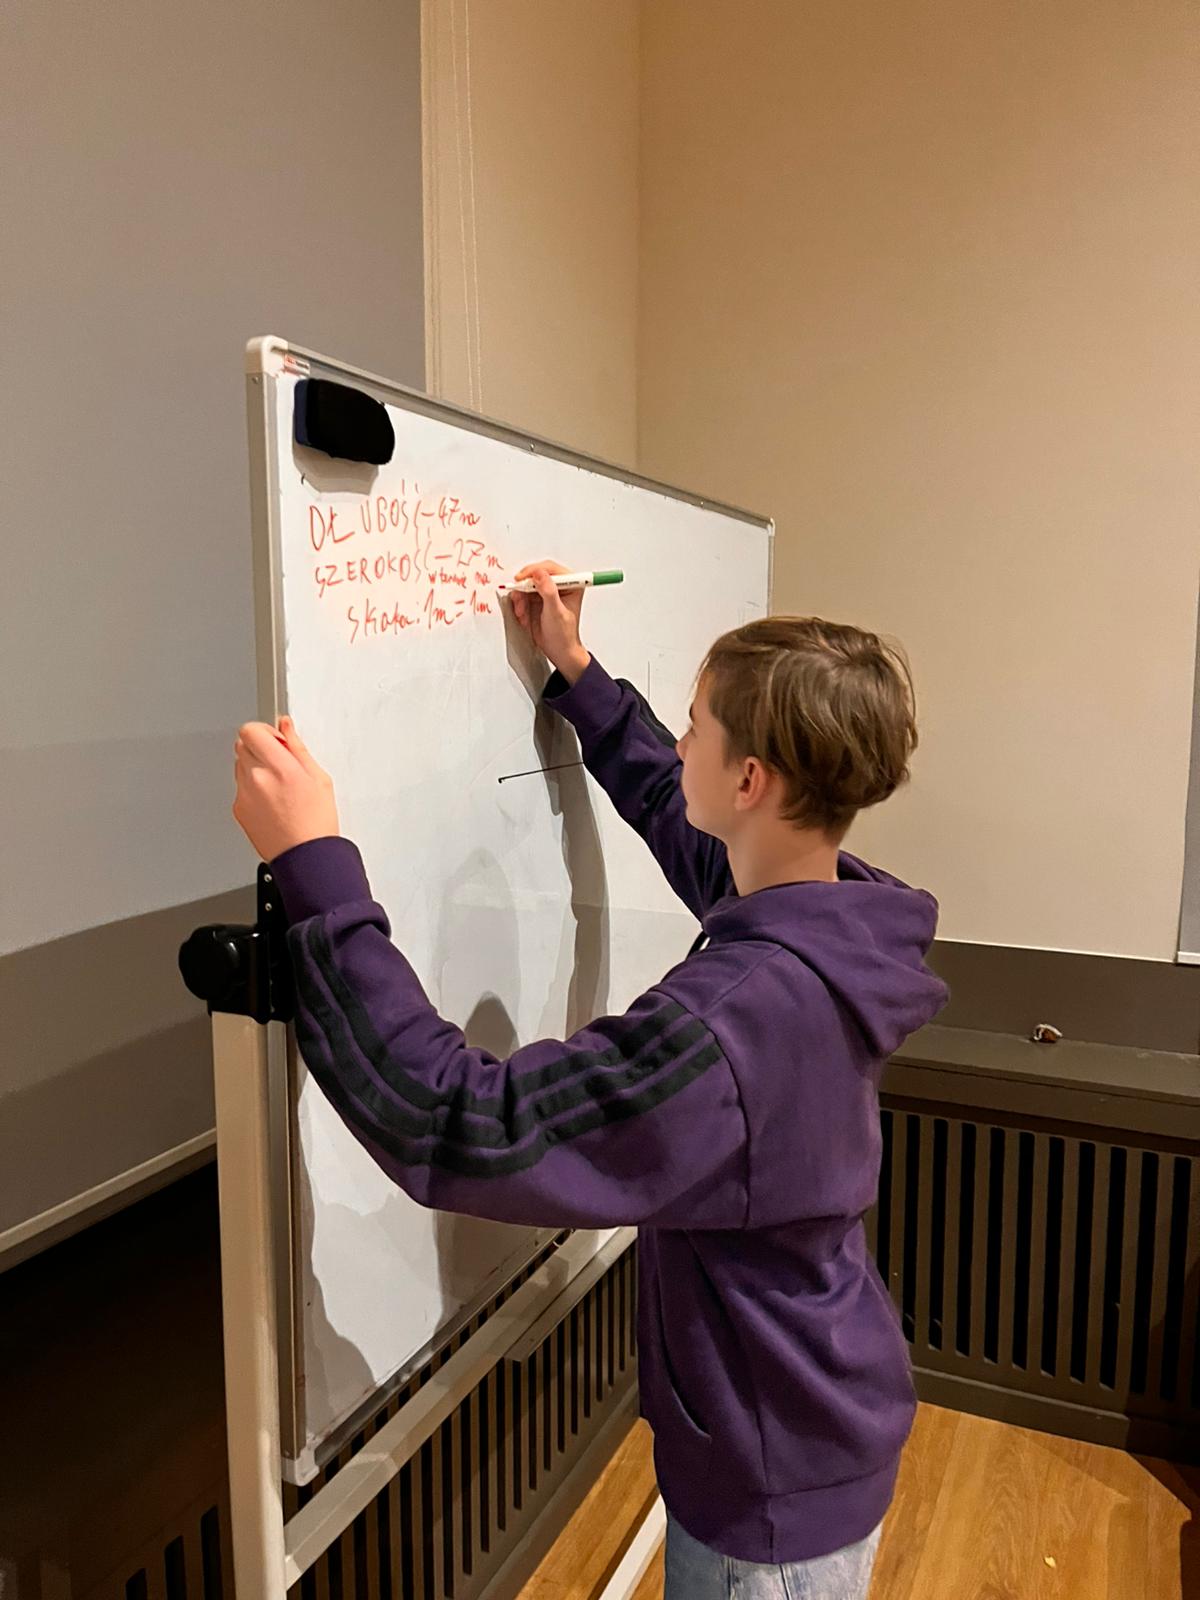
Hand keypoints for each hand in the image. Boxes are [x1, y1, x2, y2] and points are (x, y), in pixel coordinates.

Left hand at [233, 716, 339, 862]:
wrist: (305, 858)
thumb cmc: (316, 824)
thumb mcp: (318, 778)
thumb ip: (297, 747)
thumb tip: (286, 727)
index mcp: (280, 768)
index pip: (251, 730)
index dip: (263, 731)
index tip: (274, 738)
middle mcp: (257, 779)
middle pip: (243, 744)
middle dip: (260, 748)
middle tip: (280, 762)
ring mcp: (244, 794)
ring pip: (240, 765)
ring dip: (255, 767)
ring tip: (279, 786)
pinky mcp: (238, 808)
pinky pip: (240, 787)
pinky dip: (252, 788)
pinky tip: (272, 801)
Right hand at [508, 561, 590, 683]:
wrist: (558, 650)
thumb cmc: (564, 634)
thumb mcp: (556, 612)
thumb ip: (548, 591)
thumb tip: (539, 574)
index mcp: (571, 584)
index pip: (550, 569)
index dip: (534, 571)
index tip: (522, 579)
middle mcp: (559, 585)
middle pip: (535, 575)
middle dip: (524, 588)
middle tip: (518, 598)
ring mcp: (546, 592)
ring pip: (526, 586)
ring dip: (520, 599)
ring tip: (522, 613)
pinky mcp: (536, 599)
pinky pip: (522, 595)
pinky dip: (519, 605)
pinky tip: (523, 617)